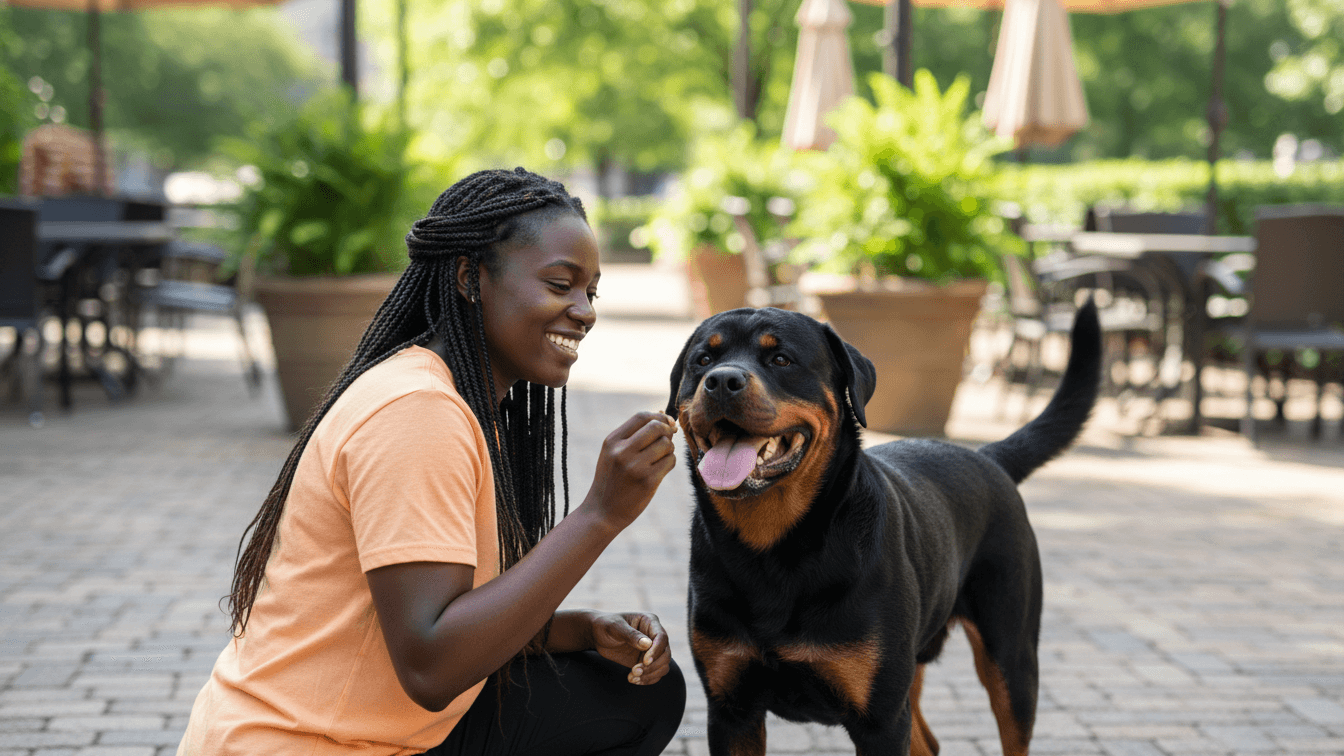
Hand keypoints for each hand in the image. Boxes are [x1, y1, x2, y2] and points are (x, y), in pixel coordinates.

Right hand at [585, 411, 676, 529]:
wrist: (602, 512)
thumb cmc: (611, 479)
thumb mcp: (613, 453)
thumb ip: (634, 434)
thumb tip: (663, 413)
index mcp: (612, 441)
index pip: (641, 416)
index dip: (658, 416)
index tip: (666, 422)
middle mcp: (622, 452)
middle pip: (657, 427)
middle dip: (667, 430)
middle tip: (667, 439)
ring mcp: (635, 467)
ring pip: (667, 444)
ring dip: (669, 449)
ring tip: (660, 458)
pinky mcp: (648, 482)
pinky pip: (670, 461)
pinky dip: (670, 462)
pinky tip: (660, 470)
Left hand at [590, 611, 672, 684]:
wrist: (598, 635)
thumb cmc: (606, 625)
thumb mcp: (615, 627)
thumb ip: (631, 635)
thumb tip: (647, 644)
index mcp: (650, 621)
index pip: (662, 637)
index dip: (656, 651)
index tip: (645, 662)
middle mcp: (654, 636)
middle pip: (665, 654)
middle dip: (652, 666)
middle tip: (634, 671)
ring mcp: (652, 649)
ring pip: (663, 666)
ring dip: (650, 675)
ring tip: (632, 677)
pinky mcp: (647, 661)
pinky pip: (655, 673)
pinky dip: (647, 679)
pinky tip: (633, 680)